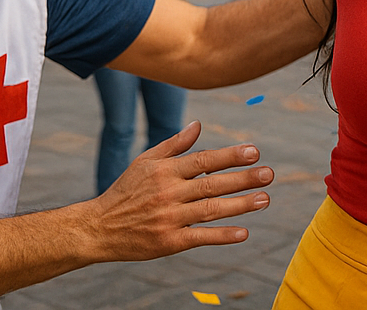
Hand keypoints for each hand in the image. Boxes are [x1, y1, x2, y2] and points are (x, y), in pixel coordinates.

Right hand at [83, 122, 273, 261]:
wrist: (97, 228)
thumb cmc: (125, 191)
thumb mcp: (145, 162)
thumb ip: (174, 144)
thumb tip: (198, 124)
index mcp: (165, 171)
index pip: (203, 161)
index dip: (229, 156)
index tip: (254, 152)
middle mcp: (168, 193)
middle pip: (212, 184)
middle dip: (243, 179)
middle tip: (269, 174)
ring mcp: (169, 218)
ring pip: (210, 210)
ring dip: (240, 205)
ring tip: (264, 198)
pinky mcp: (168, 242)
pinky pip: (200, 237)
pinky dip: (222, 236)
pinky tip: (244, 232)